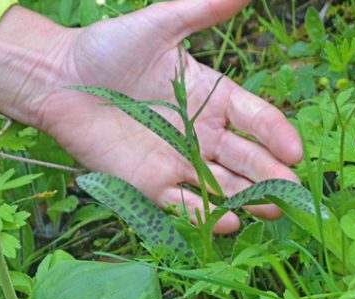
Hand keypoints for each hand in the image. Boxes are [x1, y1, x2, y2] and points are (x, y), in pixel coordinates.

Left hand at [0, 1, 302, 232]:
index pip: (255, 118)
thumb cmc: (107, 49)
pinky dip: (204, 214)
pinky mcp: (150, 184)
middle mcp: (202, 132)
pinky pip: (183, 203)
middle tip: (293, 194)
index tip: (295, 151)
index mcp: (213, 95)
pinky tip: (227, 220)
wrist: (59, 80)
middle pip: (246, 158)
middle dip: (271, 175)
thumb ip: (202, 9)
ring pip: (222, 185)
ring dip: (246, 198)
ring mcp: (178, 161)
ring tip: (268, 208)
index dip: (276, 134)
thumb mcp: (159, 24)